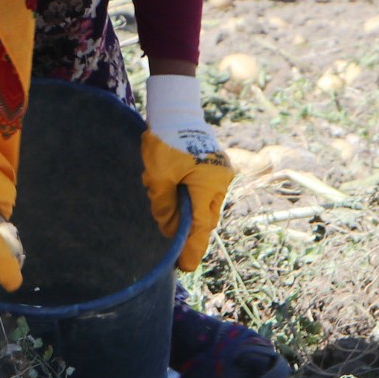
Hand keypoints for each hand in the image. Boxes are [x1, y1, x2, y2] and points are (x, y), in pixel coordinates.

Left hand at [141, 75, 233, 270]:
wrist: (176, 110)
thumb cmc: (165, 141)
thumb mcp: (158, 176)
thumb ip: (164, 206)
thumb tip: (170, 229)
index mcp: (208, 185)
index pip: (200, 227)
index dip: (192, 249)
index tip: (186, 267)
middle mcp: (219, 182)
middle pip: (204, 218)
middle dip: (188, 228)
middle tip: (171, 236)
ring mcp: (219, 174)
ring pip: (203, 204)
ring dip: (186, 208)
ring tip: (162, 197)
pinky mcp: (214, 167)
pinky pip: (203, 190)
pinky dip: (188, 195)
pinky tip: (170, 185)